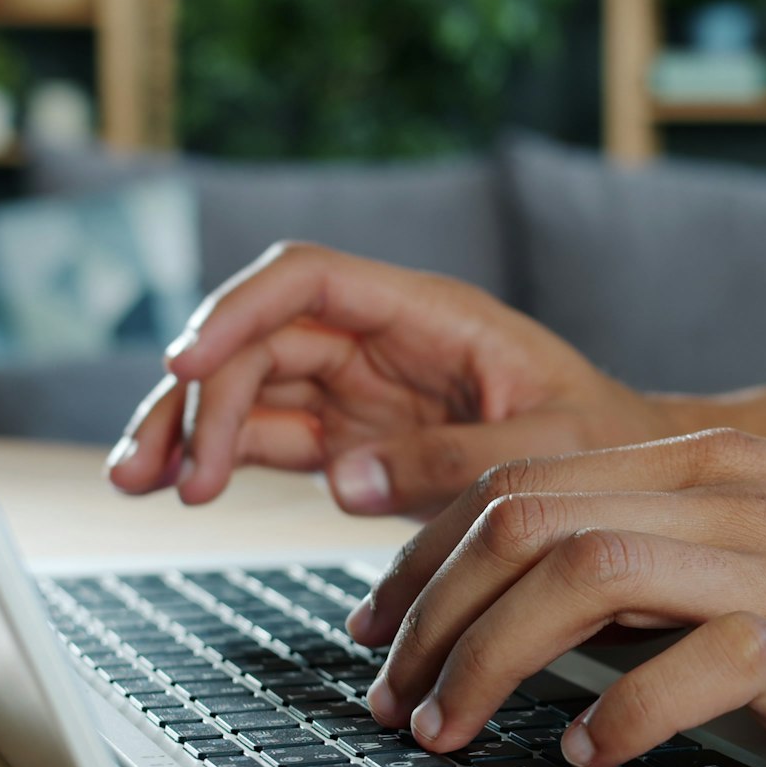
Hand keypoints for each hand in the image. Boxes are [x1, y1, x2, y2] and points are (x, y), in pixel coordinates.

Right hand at [105, 242, 673, 516]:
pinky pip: (266, 436)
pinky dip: (218, 458)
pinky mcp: (353, 440)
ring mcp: (360, 390)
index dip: (237, 311)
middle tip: (161, 471)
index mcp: (428, 315)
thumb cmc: (605, 444)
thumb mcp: (549, 449)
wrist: (626, 485)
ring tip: (139, 482)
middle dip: (195, 392)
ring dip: (187, 427)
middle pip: (257, 338)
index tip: (188, 359)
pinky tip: (180, 487)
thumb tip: (340, 481)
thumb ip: (452, 460)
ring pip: (246, 387)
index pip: (306, 280)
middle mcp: (380, 341)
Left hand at [348, 429, 765, 766]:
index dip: (424, 557)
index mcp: (709, 458)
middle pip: (524, 523)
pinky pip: (696, 663)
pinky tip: (587, 753)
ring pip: (580, 578)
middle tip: (392, 697)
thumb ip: (670, 544)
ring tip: (451, 730)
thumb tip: (551, 604)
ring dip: (488, 660)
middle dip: (428, 615)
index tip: (381, 627)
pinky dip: (618, 714)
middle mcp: (731, 493)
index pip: (518, 482)